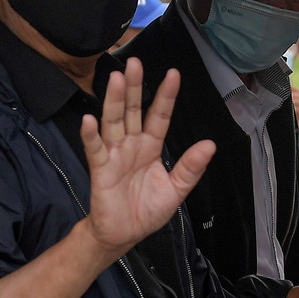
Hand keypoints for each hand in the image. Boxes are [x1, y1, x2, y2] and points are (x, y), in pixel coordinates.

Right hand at [81, 58, 214, 260]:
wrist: (124, 235)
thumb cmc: (146, 211)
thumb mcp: (175, 190)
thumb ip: (190, 168)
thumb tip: (210, 144)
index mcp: (150, 147)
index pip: (159, 116)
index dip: (165, 96)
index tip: (173, 74)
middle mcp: (131, 145)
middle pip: (132, 111)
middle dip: (134, 88)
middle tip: (134, 62)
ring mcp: (114, 155)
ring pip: (113, 122)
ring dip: (112, 101)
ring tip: (114, 79)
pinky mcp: (100, 170)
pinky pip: (94, 149)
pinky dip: (90, 135)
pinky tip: (88, 119)